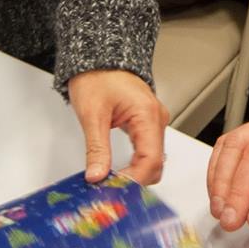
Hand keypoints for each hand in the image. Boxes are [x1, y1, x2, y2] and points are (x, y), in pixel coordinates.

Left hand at [68, 68, 167, 183]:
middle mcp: (156, 119)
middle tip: (112, 190)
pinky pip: (147, 150)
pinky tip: (121, 171)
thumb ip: (97, 149)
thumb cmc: (97, 76)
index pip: (150, 159)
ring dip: (136, 174)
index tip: (116, 189)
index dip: (135, 179)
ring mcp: (153, 121)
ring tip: (114, 182)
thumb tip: (97, 175)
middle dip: (136, 180)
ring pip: (153, 159)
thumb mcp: (92, 115)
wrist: (97, 57)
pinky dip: (136, 164)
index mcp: (147, 114)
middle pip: (155, 163)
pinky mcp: (146, 123)